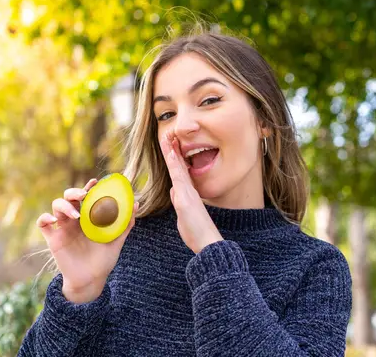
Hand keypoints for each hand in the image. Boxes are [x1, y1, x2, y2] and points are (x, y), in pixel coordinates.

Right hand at [36, 178, 137, 302]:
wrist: (91, 280)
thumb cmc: (104, 260)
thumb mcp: (117, 241)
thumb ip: (125, 224)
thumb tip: (137, 204)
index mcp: (89, 217)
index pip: (87, 196)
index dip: (89, 187)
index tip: (96, 182)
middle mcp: (75, 219)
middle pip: (69, 197)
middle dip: (74, 192)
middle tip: (83, 195)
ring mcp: (63, 228)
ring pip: (56, 206)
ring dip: (64, 205)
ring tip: (76, 215)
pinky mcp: (53, 239)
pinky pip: (43, 224)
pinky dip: (44, 218)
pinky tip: (54, 221)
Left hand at [160, 131, 223, 253]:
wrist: (208, 242)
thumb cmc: (196, 231)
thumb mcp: (183, 215)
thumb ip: (179, 202)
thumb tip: (174, 191)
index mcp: (186, 193)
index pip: (178, 171)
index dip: (173, 157)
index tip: (169, 144)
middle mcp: (188, 190)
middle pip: (177, 165)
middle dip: (172, 149)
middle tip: (167, 134)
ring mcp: (187, 192)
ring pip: (177, 167)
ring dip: (172, 152)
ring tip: (167, 137)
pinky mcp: (187, 197)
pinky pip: (179, 177)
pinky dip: (175, 164)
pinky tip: (171, 154)